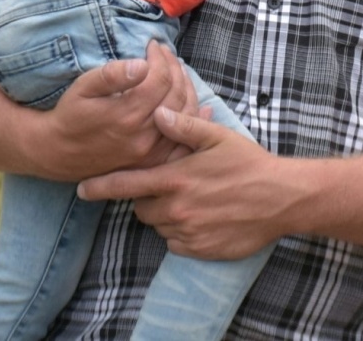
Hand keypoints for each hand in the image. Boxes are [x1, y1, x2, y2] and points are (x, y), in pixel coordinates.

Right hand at [45, 41, 202, 174]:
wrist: (56, 152)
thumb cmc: (70, 114)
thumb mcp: (83, 87)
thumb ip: (112, 75)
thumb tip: (142, 64)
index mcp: (126, 114)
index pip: (160, 78)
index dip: (160, 57)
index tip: (153, 45)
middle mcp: (143, 135)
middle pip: (175, 94)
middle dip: (174, 68)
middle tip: (166, 54)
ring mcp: (150, 152)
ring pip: (184, 116)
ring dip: (186, 88)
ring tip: (177, 71)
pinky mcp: (151, 161)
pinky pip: (181, 140)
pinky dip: (193, 120)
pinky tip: (199, 106)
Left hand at [79, 106, 280, 259]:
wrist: (281, 198)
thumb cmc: (250, 163)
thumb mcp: (218, 137)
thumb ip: (183, 127)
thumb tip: (156, 112)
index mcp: (175, 178)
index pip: (125, 184)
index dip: (99, 187)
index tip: (81, 189)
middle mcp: (175, 208)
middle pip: (140, 207)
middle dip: (147, 197)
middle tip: (171, 185)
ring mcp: (186, 231)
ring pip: (158, 224)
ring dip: (166, 214)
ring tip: (193, 200)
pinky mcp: (198, 249)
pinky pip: (175, 242)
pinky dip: (181, 232)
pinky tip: (202, 217)